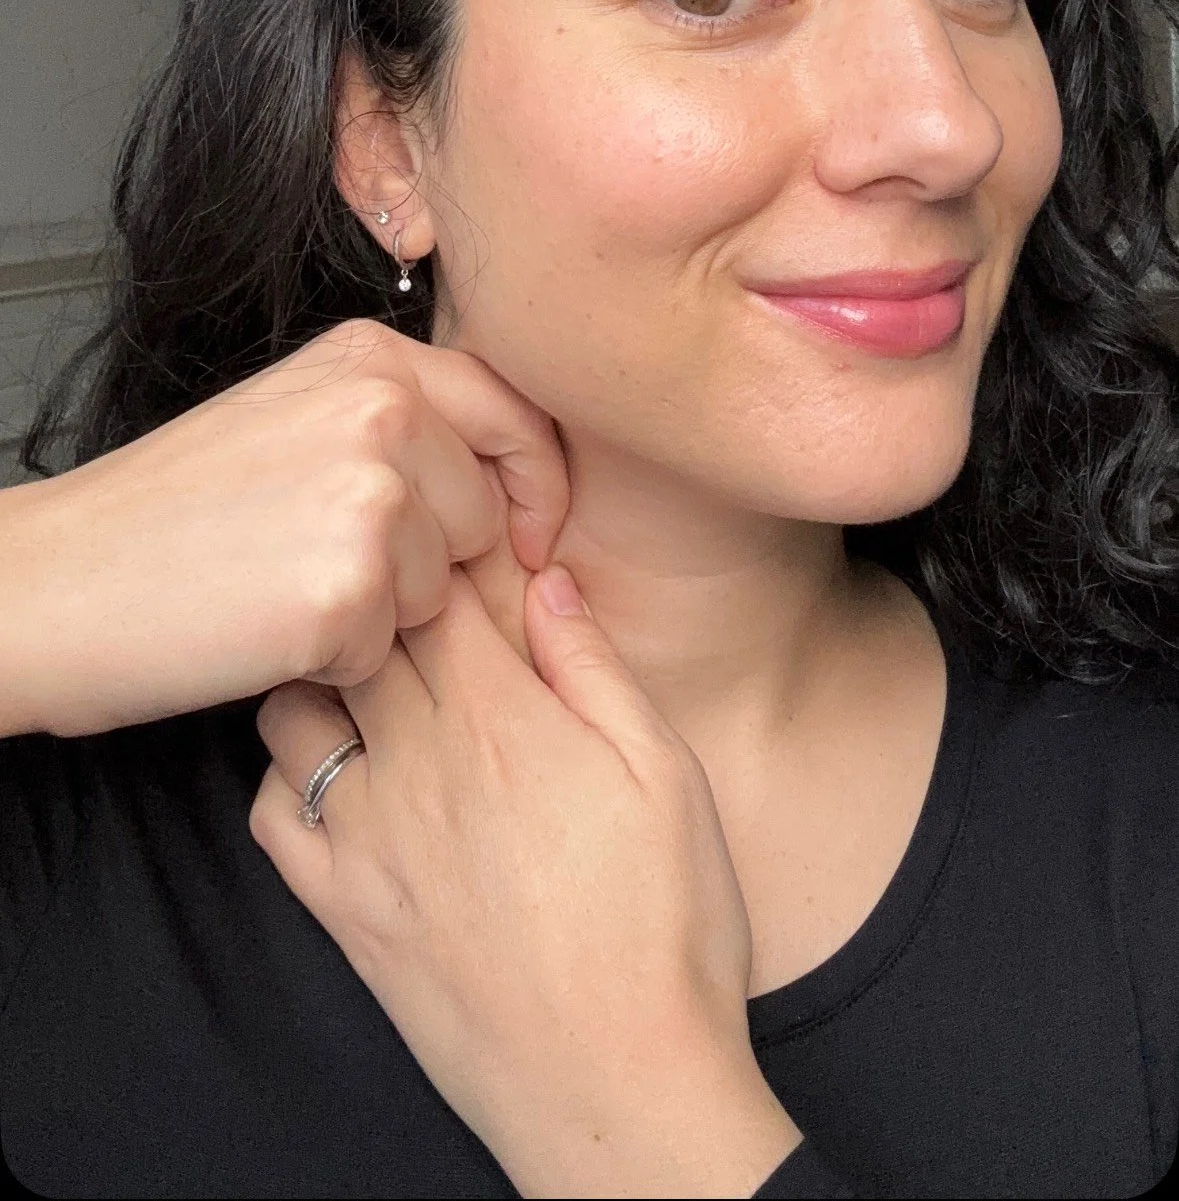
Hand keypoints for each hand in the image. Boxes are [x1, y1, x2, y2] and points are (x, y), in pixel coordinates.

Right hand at [7, 316, 564, 737]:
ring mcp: (368, 496)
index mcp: (370, 357)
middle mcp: (382, 409)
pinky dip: (335, 661)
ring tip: (282, 585)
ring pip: (442, 590)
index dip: (534, 485)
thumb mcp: (293, 417)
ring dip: (379, 614)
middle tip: (321, 564)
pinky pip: (388, 650)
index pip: (513, 411)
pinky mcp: (346, 589)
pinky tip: (264, 626)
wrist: (54, 580)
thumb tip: (509, 478)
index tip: (528, 537)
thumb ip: (397, 421)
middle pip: (485, 516)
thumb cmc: (166, 514)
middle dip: (430, 563)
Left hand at [249, 563, 798, 1197]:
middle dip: (379, 596)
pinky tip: (337, 772)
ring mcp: (367, 838)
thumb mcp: (668, 775)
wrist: (618, 1087)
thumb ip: (596, 668)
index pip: (438, 589)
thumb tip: (546, 580)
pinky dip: (288, 773)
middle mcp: (417, 764)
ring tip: (366, 675)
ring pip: (295, 708)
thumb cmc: (666, 931)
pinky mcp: (342, 908)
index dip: (443, 550)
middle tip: (409, 591)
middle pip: (362, 635)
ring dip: (322, 674)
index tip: (458, 541)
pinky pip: (271, 811)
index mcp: (502, 720)